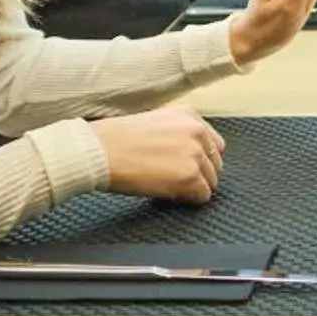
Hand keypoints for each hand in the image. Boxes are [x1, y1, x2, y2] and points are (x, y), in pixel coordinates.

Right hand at [91, 107, 225, 204]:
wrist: (101, 150)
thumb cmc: (116, 139)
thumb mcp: (156, 123)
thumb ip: (178, 134)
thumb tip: (189, 156)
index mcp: (189, 116)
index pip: (214, 144)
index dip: (203, 160)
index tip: (191, 168)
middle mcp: (198, 132)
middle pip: (215, 163)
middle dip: (201, 174)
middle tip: (180, 182)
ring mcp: (196, 154)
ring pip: (211, 181)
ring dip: (195, 187)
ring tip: (172, 188)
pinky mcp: (190, 176)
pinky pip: (203, 196)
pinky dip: (190, 199)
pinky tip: (172, 195)